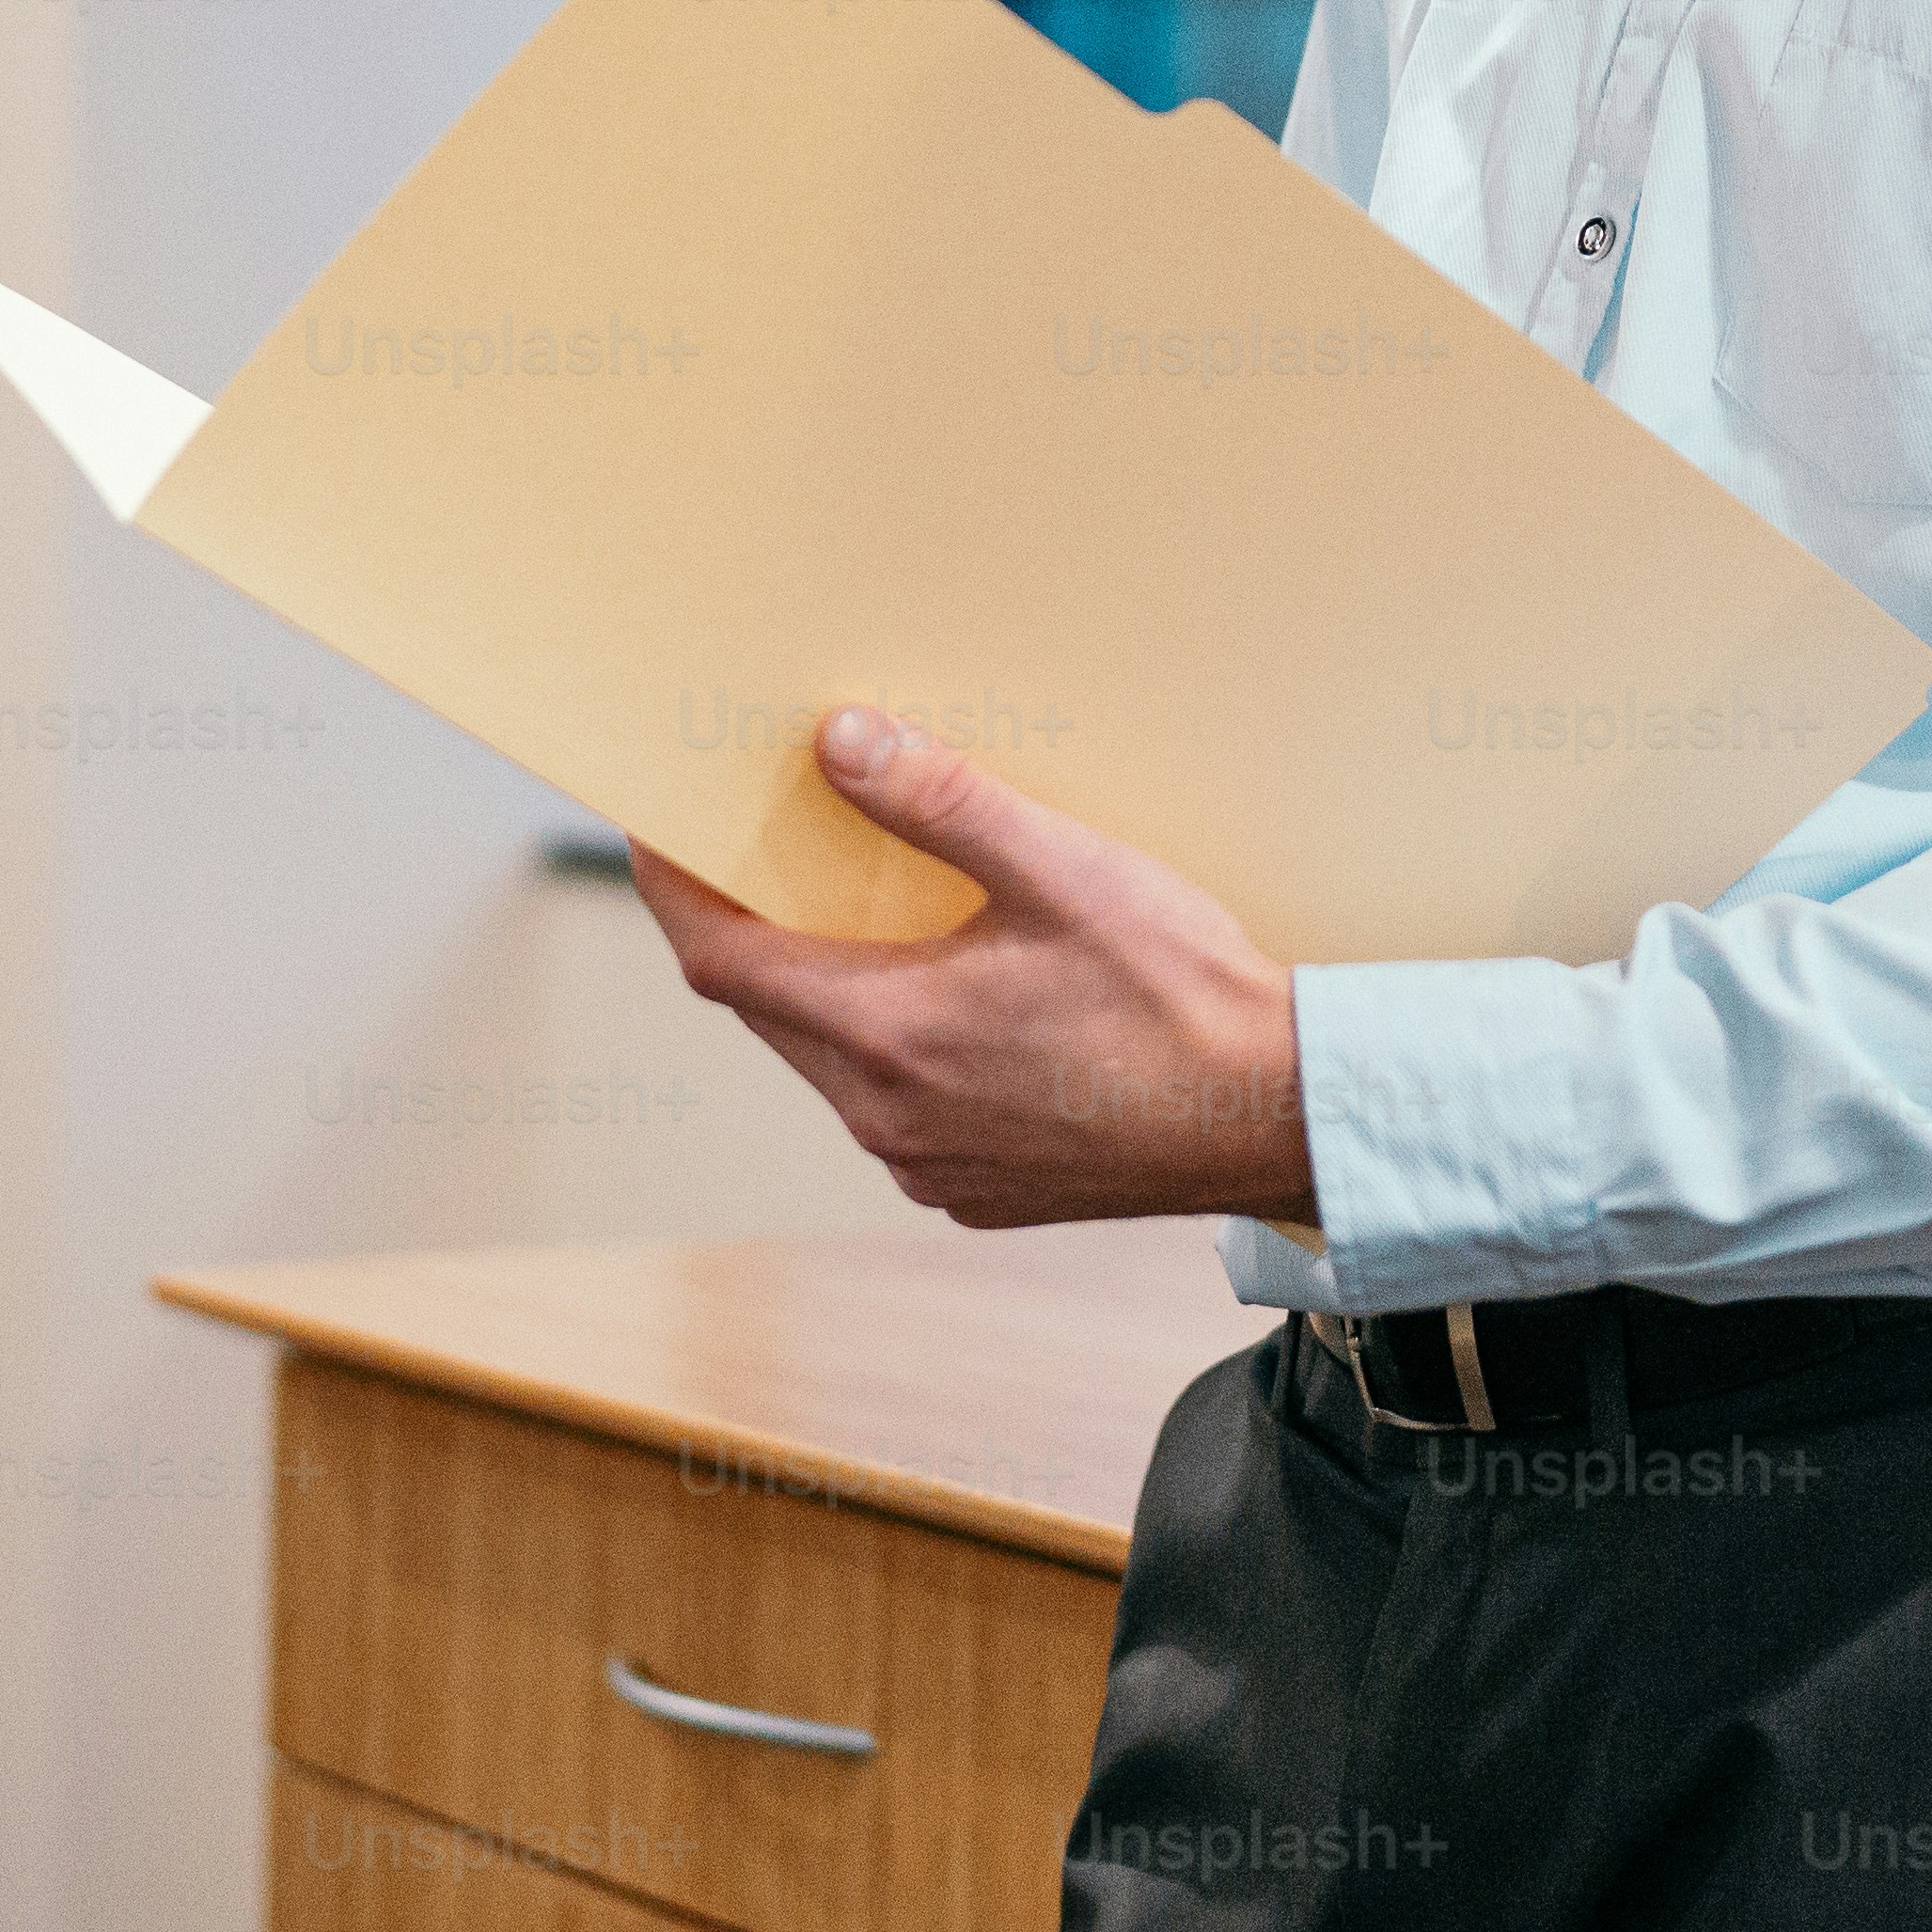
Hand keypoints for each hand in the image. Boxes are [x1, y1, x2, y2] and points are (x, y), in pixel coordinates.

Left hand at [630, 705, 1316, 1228]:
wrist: (1278, 1117)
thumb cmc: (1183, 992)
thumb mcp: (1063, 870)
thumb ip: (942, 804)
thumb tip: (837, 740)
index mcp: (890, 1035)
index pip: (722, 960)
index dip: (673, 889)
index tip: (652, 827)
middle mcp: (888, 1118)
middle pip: (767, 1010)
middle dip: (751, 927)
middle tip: (754, 845)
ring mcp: (929, 1166)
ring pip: (829, 1063)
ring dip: (824, 987)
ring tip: (858, 909)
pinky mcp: (975, 1192)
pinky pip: (889, 1108)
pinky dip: (885, 1044)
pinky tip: (943, 994)